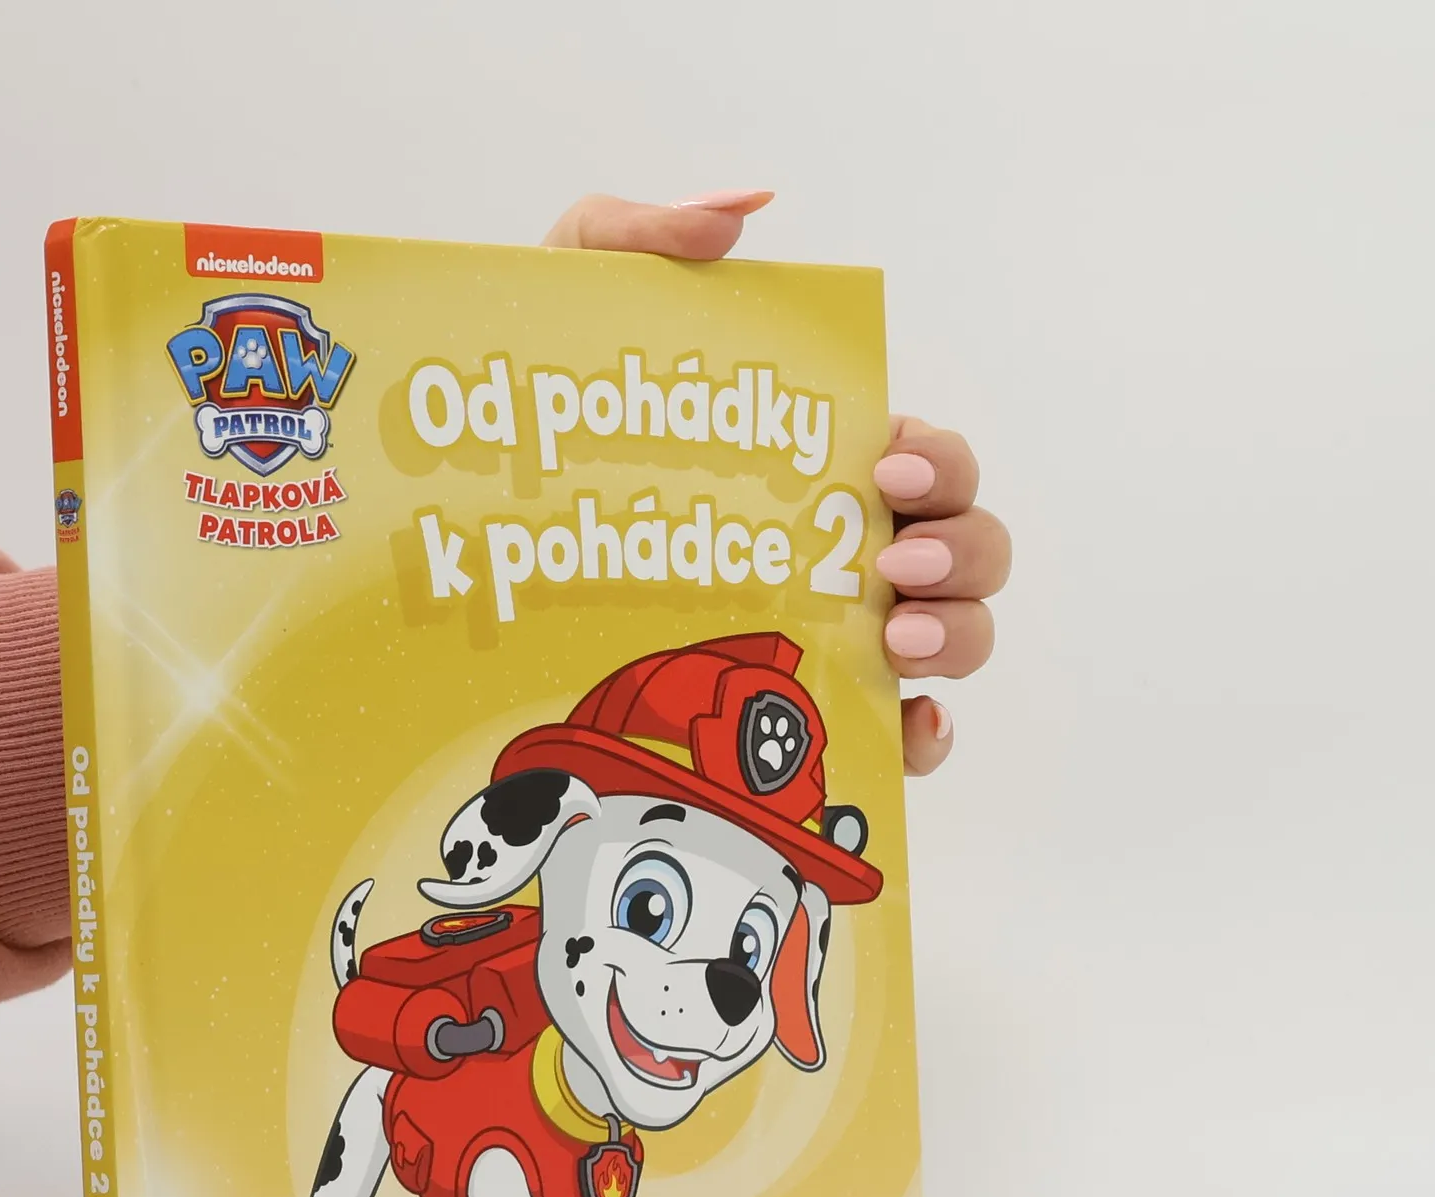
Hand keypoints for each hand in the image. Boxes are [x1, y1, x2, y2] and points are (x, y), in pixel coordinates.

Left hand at [544, 191, 1007, 773]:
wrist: (463, 542)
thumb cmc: (536, 431)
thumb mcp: (566, 308)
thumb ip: (639, 236)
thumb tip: (741, 217)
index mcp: (823, 468)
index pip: (933, 459)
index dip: (942, 461)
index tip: (889, 462)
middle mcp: (845, 555)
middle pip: (971, 548)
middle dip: (962, 549)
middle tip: (885, 558)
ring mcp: (836, 641)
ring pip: (959, 639)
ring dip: (956, 634)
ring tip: (890, 636)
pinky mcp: (812, 720)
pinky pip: (904, 741)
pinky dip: (925, 738)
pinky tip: (903, 727)